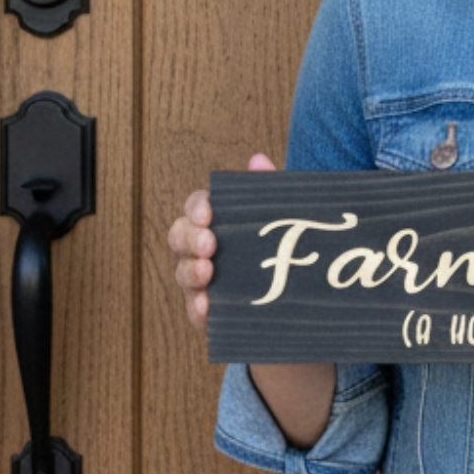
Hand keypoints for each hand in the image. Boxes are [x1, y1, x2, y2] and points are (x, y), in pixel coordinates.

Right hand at [168, 151, 275, 331]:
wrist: (294, 299)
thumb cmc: (277, 248)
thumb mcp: (277, 217)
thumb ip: (265, 189)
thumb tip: (258, 160)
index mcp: (214, 222)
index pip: (196, 206)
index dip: (197, 207)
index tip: (207, 213)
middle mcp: (200, 249)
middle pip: (179, 237)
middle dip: (190, 238)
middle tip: (208, 244)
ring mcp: (200, 281)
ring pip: (182, 273)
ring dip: (191, 271)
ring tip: (206, 272)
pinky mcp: (206, 313)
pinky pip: (194, 311)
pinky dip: (197, 308)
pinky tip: (206, 306)